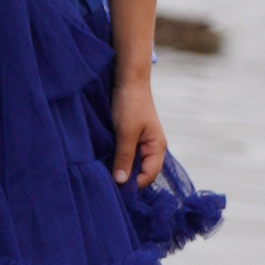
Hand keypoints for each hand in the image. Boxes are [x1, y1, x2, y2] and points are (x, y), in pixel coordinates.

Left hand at [112, 71, 166, 188]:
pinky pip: (127, 152)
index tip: (115, 186)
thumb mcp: (126, 132)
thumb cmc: (131, 103)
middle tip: (108, 179)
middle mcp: (153, 148)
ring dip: (121, 165)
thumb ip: (124, 157)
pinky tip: (106, 157)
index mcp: (158, 148)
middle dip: (127, 176)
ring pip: (133, 162)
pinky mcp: (132, 135)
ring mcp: (143, 141)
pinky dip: (118, 156)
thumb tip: (121, 182)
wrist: (128, 78)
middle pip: (141, 171)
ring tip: (106, 169)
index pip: (149, 176)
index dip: (133, 183)